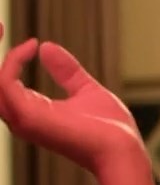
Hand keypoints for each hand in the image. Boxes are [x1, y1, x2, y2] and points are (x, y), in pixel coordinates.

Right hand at [0, 22, 145, 175]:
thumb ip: (66, 71)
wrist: (123, 149)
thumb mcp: (85, 90)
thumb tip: (46, 46)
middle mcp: (20, 116)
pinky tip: (29, 48)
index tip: (15, 34)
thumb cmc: (111, 129)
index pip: (1, 82)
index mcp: (31, 110)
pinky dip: (12, 63)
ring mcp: (22, 119)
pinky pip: (5, 84)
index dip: (4, 58)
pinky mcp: (29, 117)